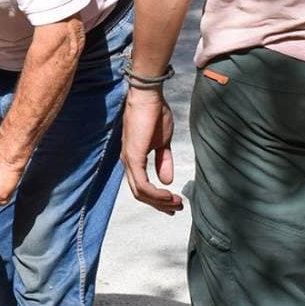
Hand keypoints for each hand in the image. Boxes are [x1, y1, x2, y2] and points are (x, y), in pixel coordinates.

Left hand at [123, 86, 182, 213]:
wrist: (148, 97)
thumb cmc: (155, 115)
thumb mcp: (163, 142)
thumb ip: (164, 161)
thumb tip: (167, 180)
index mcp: (133, 159)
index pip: (141, 187)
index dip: (157, 199)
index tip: (173, 205)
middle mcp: (127, 162)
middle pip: (140, 194)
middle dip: (159, 204)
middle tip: (177, 208)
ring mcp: (129, 161)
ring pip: (140, 193)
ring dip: (159, 201)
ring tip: (177, 203)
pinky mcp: (133, 157)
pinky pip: (142, 184)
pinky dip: (155, 194)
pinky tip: (169, 194)